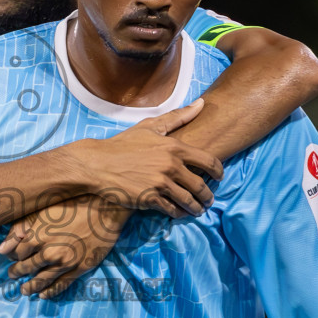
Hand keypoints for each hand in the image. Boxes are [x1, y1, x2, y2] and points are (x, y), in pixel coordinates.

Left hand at [0, 195, 128, 298]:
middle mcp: (49, 253)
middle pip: (27, 268)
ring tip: (24, 291)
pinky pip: (61, 284)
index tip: (11, 257)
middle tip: (13, 275)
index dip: (13, 256)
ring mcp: (65, 263)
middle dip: (18, 272)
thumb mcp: (43, 211)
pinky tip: (43, 295)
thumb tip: (2, 249)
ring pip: (42, 280)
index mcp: (37, 237)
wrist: (105, 209)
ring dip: (31, 287)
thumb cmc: (73, 203)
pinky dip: (51, 292)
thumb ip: (20, 228)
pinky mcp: (80, 268)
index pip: (17, 253)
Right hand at [67, 99, 223, 217]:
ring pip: (188, 201)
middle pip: (201, 185)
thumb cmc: (123, 144)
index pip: (209, 161)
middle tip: (209, 200)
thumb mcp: (150, 126)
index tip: (220, 178)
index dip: (219, 172)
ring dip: (196, 208)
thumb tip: (201, 104)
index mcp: (174, 147)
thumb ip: (178, 117)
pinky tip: (179, 213)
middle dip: (208, 196)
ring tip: (198, 210)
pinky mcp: (149, 199)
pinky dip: (178, 213)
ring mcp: (160, 183)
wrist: (97, 163)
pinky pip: (172, 210)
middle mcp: (171, 166)